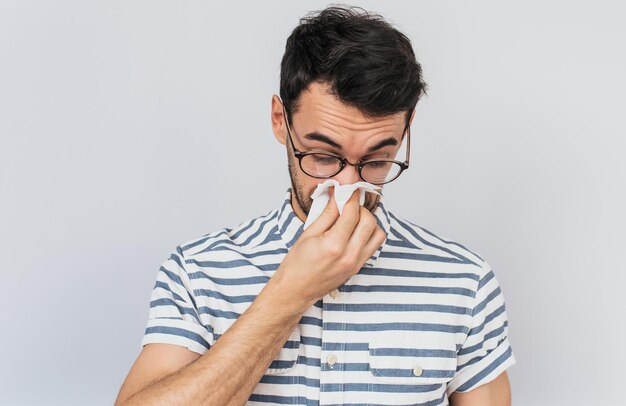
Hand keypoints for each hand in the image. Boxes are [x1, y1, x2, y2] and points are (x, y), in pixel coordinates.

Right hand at [271, 186, 385, 308]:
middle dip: (361, 209)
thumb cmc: (297, 264)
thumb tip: (337, 197)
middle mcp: (349, 255)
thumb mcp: (309, 233)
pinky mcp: (358, 268)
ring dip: (369, 223)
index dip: (351, 198)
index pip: (352, 214)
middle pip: (369, 222)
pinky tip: (354, 232)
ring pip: (378, 234)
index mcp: (334, 245)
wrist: (296, 289)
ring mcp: (356, 263)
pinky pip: (373, 246)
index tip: (349, 191)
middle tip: (349, 205)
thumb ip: (327, 213)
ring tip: (354, 220)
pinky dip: (368, 235)